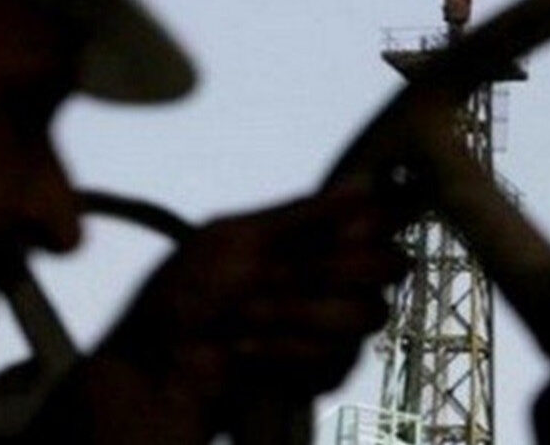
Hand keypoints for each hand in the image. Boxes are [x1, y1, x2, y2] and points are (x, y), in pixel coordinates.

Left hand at [49, 188, 407, 442]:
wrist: (159, 364)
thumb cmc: (186, 292)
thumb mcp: (236, 239)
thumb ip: (306, 215)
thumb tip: (365, 180)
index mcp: (316, 234)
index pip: (381, 218)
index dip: (375, 221)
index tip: (347, 230)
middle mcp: (336, 275)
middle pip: (390, 266)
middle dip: (330, 271)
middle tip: (276, 275)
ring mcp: (335, 324)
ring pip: (366, 315)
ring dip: (298, 315)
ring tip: (246, 316)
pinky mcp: (325, 369)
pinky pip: (339, 360)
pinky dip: (286, 353)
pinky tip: (247, 350)